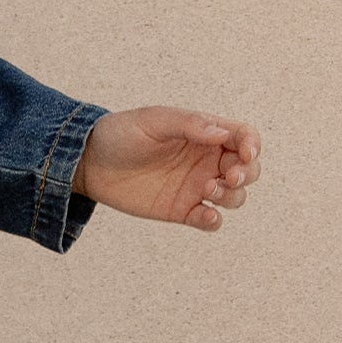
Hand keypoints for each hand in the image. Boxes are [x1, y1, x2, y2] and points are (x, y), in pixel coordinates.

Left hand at [75, 106, 262, 230]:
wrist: (89, 163)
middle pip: (248, 169)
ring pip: (235, 196)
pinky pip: (210, 220)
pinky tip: (206, 216)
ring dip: (232, 196)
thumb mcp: (153, 121)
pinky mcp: (182, 210)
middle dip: (248, 173)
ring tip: (207, 190)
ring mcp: (196, 187)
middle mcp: (207, 160)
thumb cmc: (121, 134)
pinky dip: (215, 221)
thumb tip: (222, 133)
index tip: (246, 154)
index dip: (253, 145)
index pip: (244, 137)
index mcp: (205, 133)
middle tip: (230, 176)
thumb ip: (188, 124)